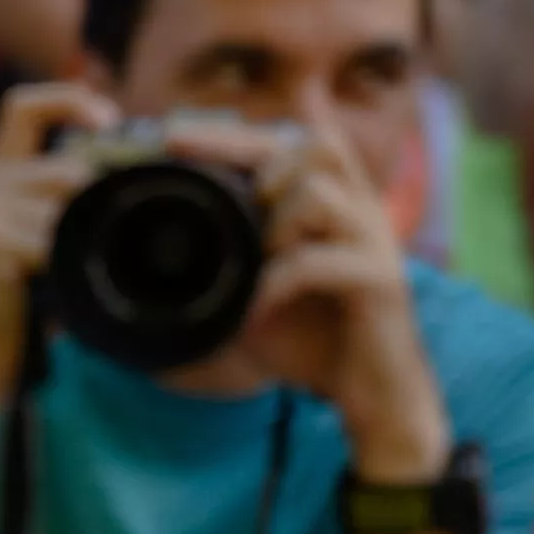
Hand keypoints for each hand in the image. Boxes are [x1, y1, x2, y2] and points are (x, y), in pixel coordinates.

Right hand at [0, 82, 118, 380]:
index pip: (25, 108)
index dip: (72, 100)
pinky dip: (67, 269)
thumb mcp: (42, 241)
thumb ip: (66, 204)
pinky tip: (58, 292)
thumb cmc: (20, 307)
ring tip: (72, 277)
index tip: (111, 121)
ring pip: (67, 206)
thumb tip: (122, 174)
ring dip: (82, 246)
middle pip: (67, 169)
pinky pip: (55, 243)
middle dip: (97, 206)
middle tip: (109, 241)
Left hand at [179, 115, 441, 478]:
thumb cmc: (311, 344)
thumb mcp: (253, 297)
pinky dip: (274, 286)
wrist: (370, 397)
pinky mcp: (380, 281)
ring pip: (318, 193)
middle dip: (254, 159)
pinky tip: (254, 316)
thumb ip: (224, 267)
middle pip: (314, 145)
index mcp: (333, 205)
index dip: (233, 135)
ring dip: (272, 226)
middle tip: (213, 194)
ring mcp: (374, 243)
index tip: (172, 137)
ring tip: (255, 269)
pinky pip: (316, 262)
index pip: (289, 142)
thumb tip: (152, 262)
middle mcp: (360, 211)